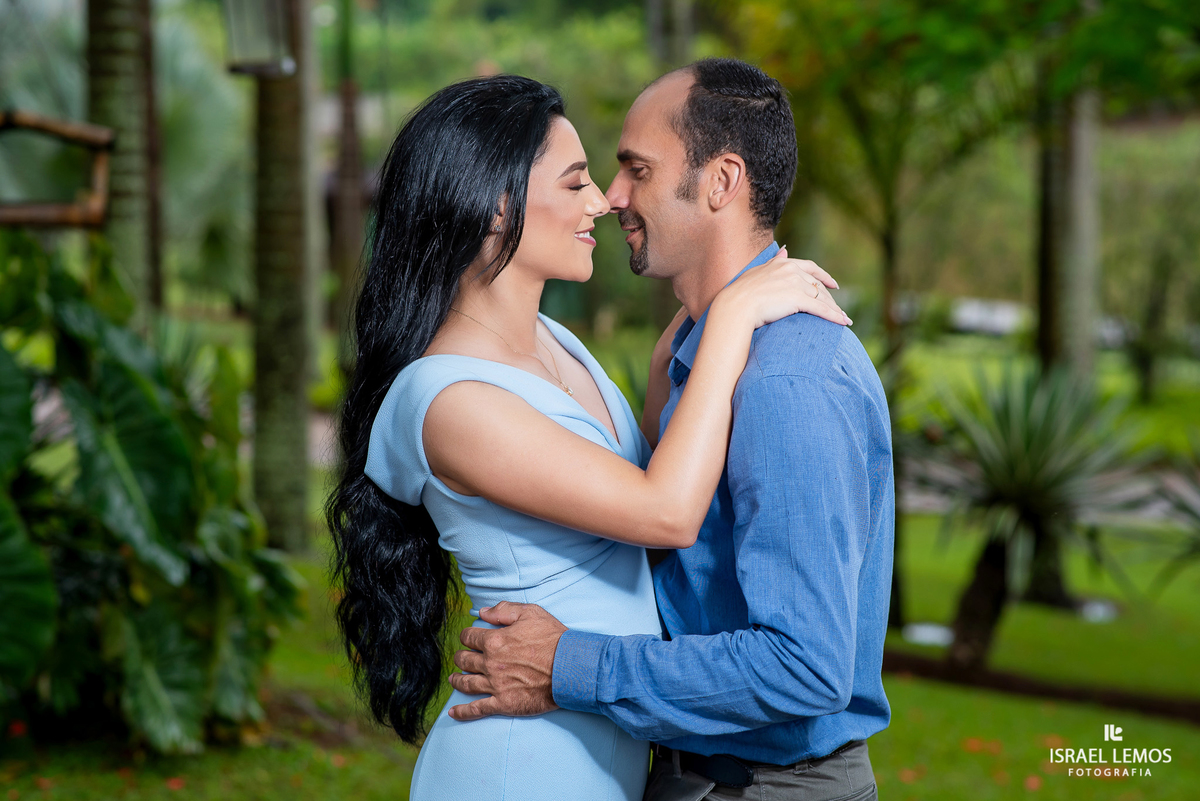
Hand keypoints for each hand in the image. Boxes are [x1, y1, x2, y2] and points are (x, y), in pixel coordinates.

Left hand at [447, 602, 565, 720]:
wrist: (570, 668)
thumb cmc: (553, 639)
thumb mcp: (531, 613)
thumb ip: (504, 610)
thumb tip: (482, 612)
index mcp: (495, 641)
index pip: (469, 637)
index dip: (467, 636)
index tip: (468, 638)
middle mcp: (491, 664)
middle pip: (465, 660)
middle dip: (460, 657)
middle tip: (461, 658)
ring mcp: (495, 685)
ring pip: (467, 683)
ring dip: (457, 680)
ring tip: (453, 679)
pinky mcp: (504, 704)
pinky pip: (477, 709)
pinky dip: (462, 712)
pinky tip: (453, 712)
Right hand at [713, 246, 849, 328]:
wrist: (735, 306)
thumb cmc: (740, 293)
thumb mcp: (758, 272)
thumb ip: (774, 262)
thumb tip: (784, 251)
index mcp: (782, 263)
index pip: (809, 268)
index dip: (823, 276)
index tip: (833, 284)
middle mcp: (792, 270)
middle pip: (818, 285)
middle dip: (830, 298)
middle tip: (838, 309)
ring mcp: (795, 283)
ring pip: (822, 297)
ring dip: (835, 309)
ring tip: (843, 319)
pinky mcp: (798, 299)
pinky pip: (821, 308)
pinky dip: (834, 316)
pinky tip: (842, 322)